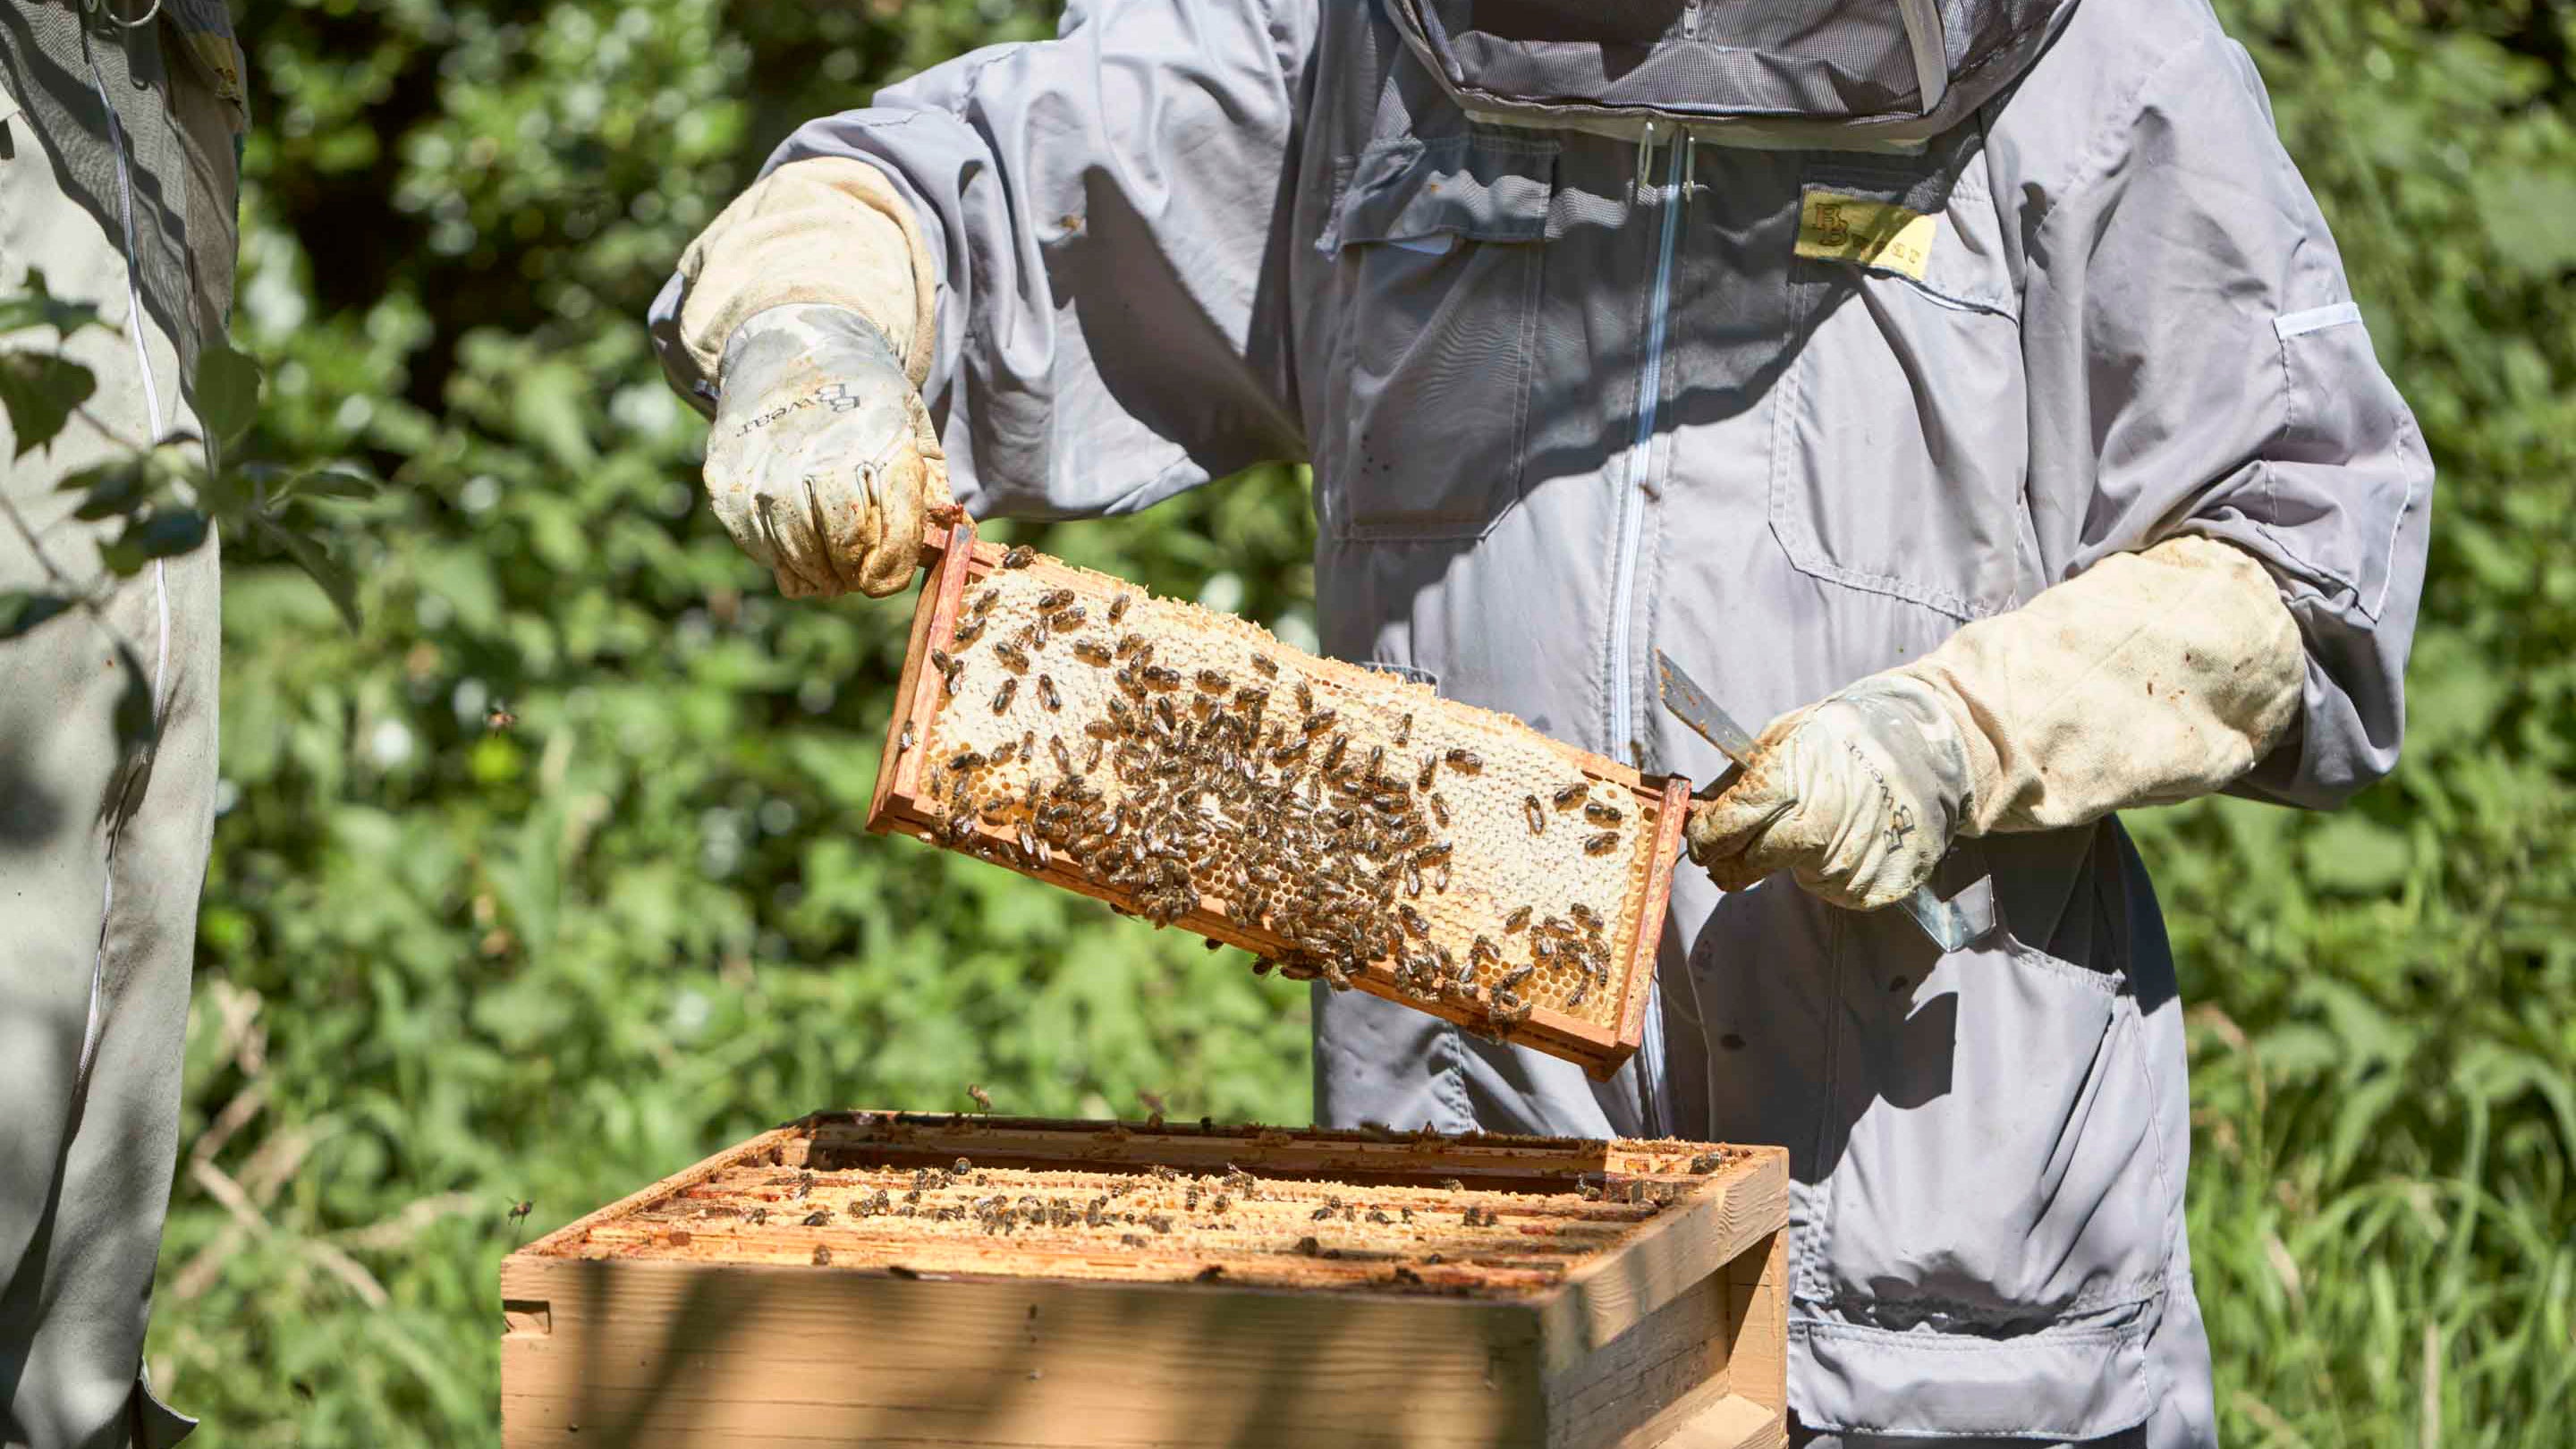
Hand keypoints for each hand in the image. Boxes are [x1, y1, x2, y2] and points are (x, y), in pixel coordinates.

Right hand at [702, 304, 953, 597]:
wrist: (792, 346)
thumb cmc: (863, 398)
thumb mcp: (913, 426)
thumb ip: (931, 488)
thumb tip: (948, 546)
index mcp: (881, 442)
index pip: (893, 536)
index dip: (891, 571)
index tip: (884, 579)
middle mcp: (822, 453)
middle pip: (843, 548)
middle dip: (853, 573)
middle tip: (854, 576)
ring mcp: (768, 467)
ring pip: (796, 553)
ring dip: (815, 573)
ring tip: (826, 571)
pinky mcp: (728, 479)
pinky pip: (756, 544)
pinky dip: (777, 558)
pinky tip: (792, 546)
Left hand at [1682, 674, 1971, 910]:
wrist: (1929, 748)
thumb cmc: (1848, 736)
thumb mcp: (1785, 735)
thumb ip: (1738, 778)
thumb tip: (1696, 808)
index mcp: (1787, 783)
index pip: (1723, 830)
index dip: (1704, 837)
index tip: (1702, 837)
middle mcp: (1814, 828)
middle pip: (1746, 866)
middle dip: (1732, 861)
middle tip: (1734, 850)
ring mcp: (1846, 862)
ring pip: (1791, 877)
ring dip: (1791, 861)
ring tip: (1822, 823)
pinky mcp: (1873, 886)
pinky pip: (1832, 889)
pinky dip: (1830, 871)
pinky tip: (1850, 838)